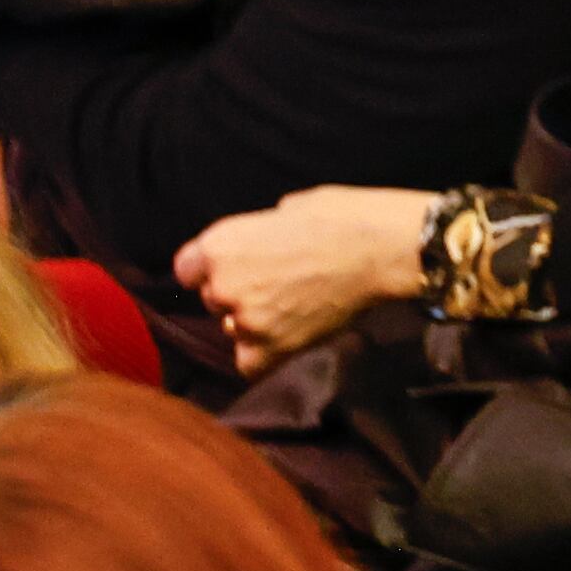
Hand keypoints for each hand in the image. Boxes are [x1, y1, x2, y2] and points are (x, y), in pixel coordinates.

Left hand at [175, 186, 432, 373]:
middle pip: (212, 298)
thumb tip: (260, 245)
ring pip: (231, 328)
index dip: (211, 266)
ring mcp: (246, 320)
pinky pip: (249, 362)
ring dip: (251, 320)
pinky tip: (283, 336)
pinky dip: (262, 353)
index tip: (235, 264)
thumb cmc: (342, 216)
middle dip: (236, 291)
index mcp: (219, 244)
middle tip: (273, 282)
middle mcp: (223, 285)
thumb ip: (257, 233)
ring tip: (286, 307)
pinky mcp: (273, 348)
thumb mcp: (285, 209)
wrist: (382, 248)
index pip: (187, 268)